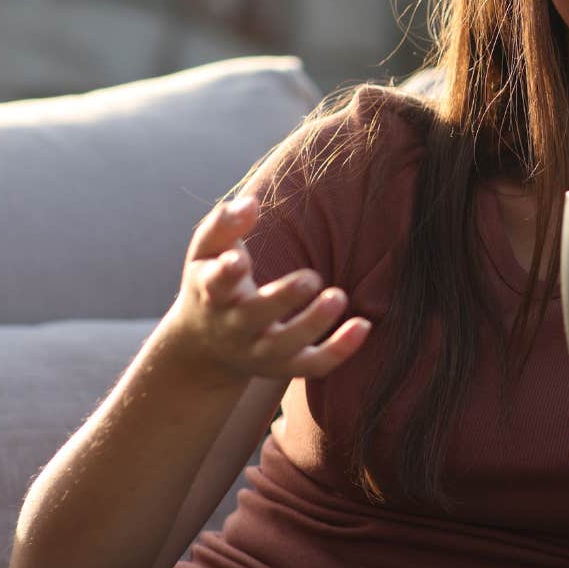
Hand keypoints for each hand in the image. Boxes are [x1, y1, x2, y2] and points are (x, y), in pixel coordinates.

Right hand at [159, 195, 370, 381]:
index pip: (215, 284)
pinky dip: (339, 350)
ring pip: (286, 345)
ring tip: (338, 296)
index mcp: (212, 293)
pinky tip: (364, 325)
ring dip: (314, 323)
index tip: (238, 260)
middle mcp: (234, 326)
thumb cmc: (212, 283)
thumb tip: (250, 202)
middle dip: (282, 298)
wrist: (204, 348)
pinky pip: (313, 365)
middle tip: (311, 278)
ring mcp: (259, 350)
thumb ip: (224, 224)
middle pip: (255, 316)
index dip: (225, 274)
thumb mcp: (206, 253)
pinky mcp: (285, 366)